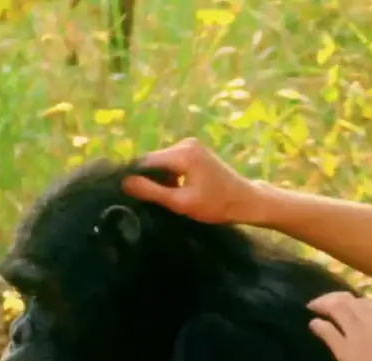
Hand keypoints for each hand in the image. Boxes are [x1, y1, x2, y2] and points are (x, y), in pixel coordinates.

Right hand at [122, 137, 270, 224]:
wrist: (246, 200)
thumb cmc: (216, 205)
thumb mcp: (181, 202)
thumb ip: (152, 192)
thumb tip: (125, 182)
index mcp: (183, 153)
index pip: (146, 161)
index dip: (135, 177)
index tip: (130, 194)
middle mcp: (185, 143)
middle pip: (154, 159)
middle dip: (149, 178)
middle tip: (152, 200)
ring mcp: (191, 145)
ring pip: (163, 161)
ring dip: (161, 178)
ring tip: (168, 197)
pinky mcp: (195, 150)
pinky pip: (173, 161)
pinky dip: (171, 175)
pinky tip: (177, 190)